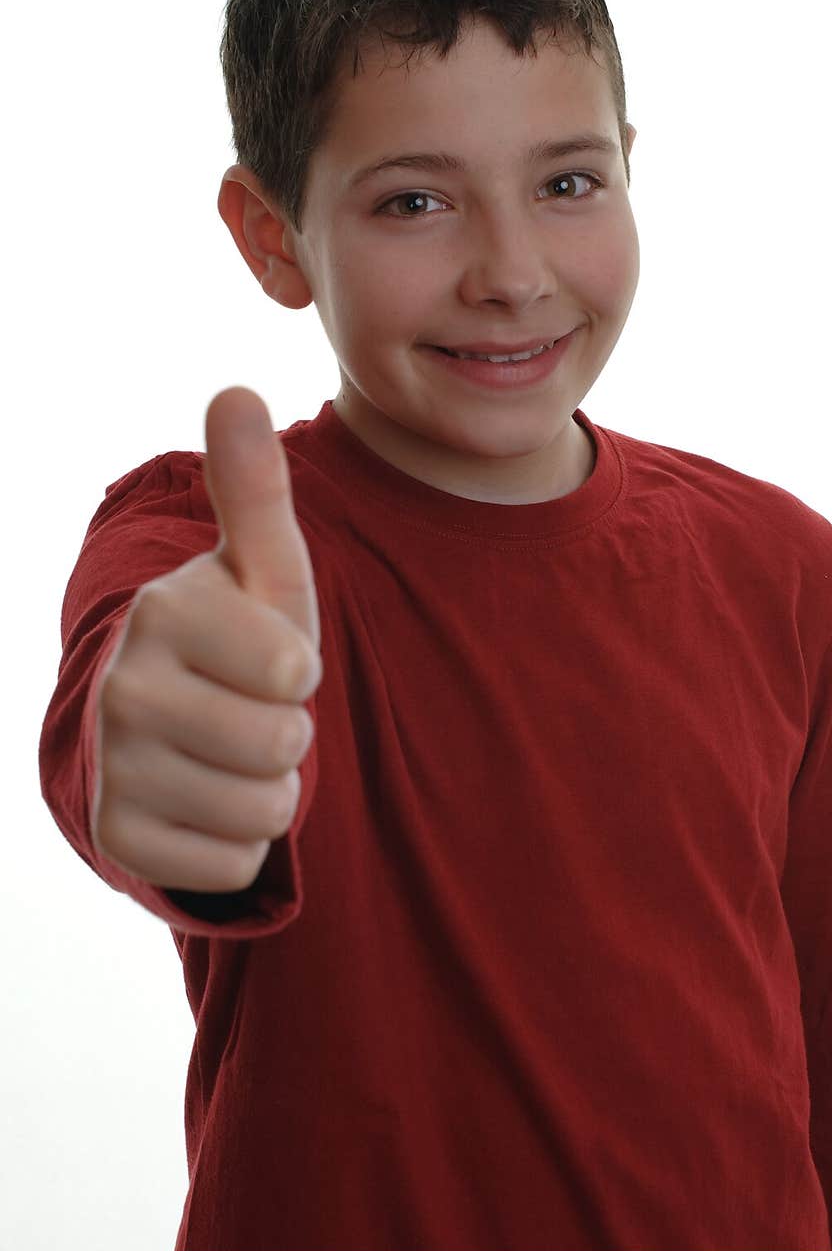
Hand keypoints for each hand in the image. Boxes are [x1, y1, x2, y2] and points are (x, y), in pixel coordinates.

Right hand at [91, 387, 322, 892]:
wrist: (171, 725)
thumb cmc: (235, 640)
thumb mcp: (258, 570)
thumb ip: (254, 491)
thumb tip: (235, 390)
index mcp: (165, 612)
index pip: (291, 669)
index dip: (298, 671)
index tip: (266, 659)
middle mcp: (124, 688)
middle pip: (283, 744)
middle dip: (287, 735)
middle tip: (249, 711)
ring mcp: (115, 767)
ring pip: (264, 810)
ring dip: (269, 787)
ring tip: (232, 753)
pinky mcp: (119, 838)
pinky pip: (234, 861)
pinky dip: (239, 839)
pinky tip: (208, 798)